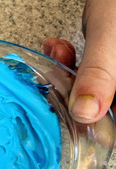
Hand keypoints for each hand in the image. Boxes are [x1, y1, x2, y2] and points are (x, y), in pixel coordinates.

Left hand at [42, 0, 115, 124]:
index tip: (69, 119)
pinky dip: (70, 61)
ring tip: (59, 53)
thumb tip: (86, 114)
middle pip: (105, 110)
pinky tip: (59, 47)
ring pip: (92, 91)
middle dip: (74, 94)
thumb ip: (100, 74)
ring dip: (67, 75)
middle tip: (57, 77)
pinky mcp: (108, 61)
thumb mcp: (111, 38)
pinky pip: (89, 72)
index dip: (98, 130)